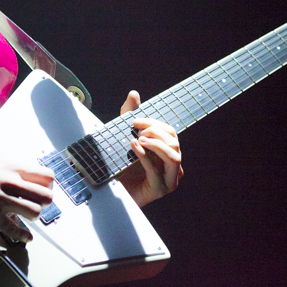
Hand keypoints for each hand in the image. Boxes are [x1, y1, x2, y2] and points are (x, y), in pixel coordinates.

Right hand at [0, 155, 53, 242]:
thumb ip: (8, 170)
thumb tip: (21, 177)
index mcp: (11, 166)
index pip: (46, 175)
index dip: (47, 185)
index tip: (43, 189)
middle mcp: (10, 181)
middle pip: (46, 195)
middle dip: (45, 202)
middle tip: (38, 204)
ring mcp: (1, 199)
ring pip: (35, 212)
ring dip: (34, 216)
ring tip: (28, 217)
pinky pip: (14, 229)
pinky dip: (23, 235)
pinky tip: (26, 237)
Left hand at [118, 90, 182, 206]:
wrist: (111, 192)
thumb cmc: (121, 166)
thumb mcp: (125, 136)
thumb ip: (130, 116)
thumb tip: (134, 93)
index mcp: (169, 154)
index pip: (171, 133)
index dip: (154, 123)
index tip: (134, 120)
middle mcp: (173, 167)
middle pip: (175, 142)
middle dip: (156, 132)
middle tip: (136, 129)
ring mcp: (169, 181)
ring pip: (173, 156)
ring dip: (156, 144)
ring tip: (138, 138)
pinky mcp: (158, 191)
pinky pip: (155, 171)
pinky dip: (144, 156)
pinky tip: (134, 147)